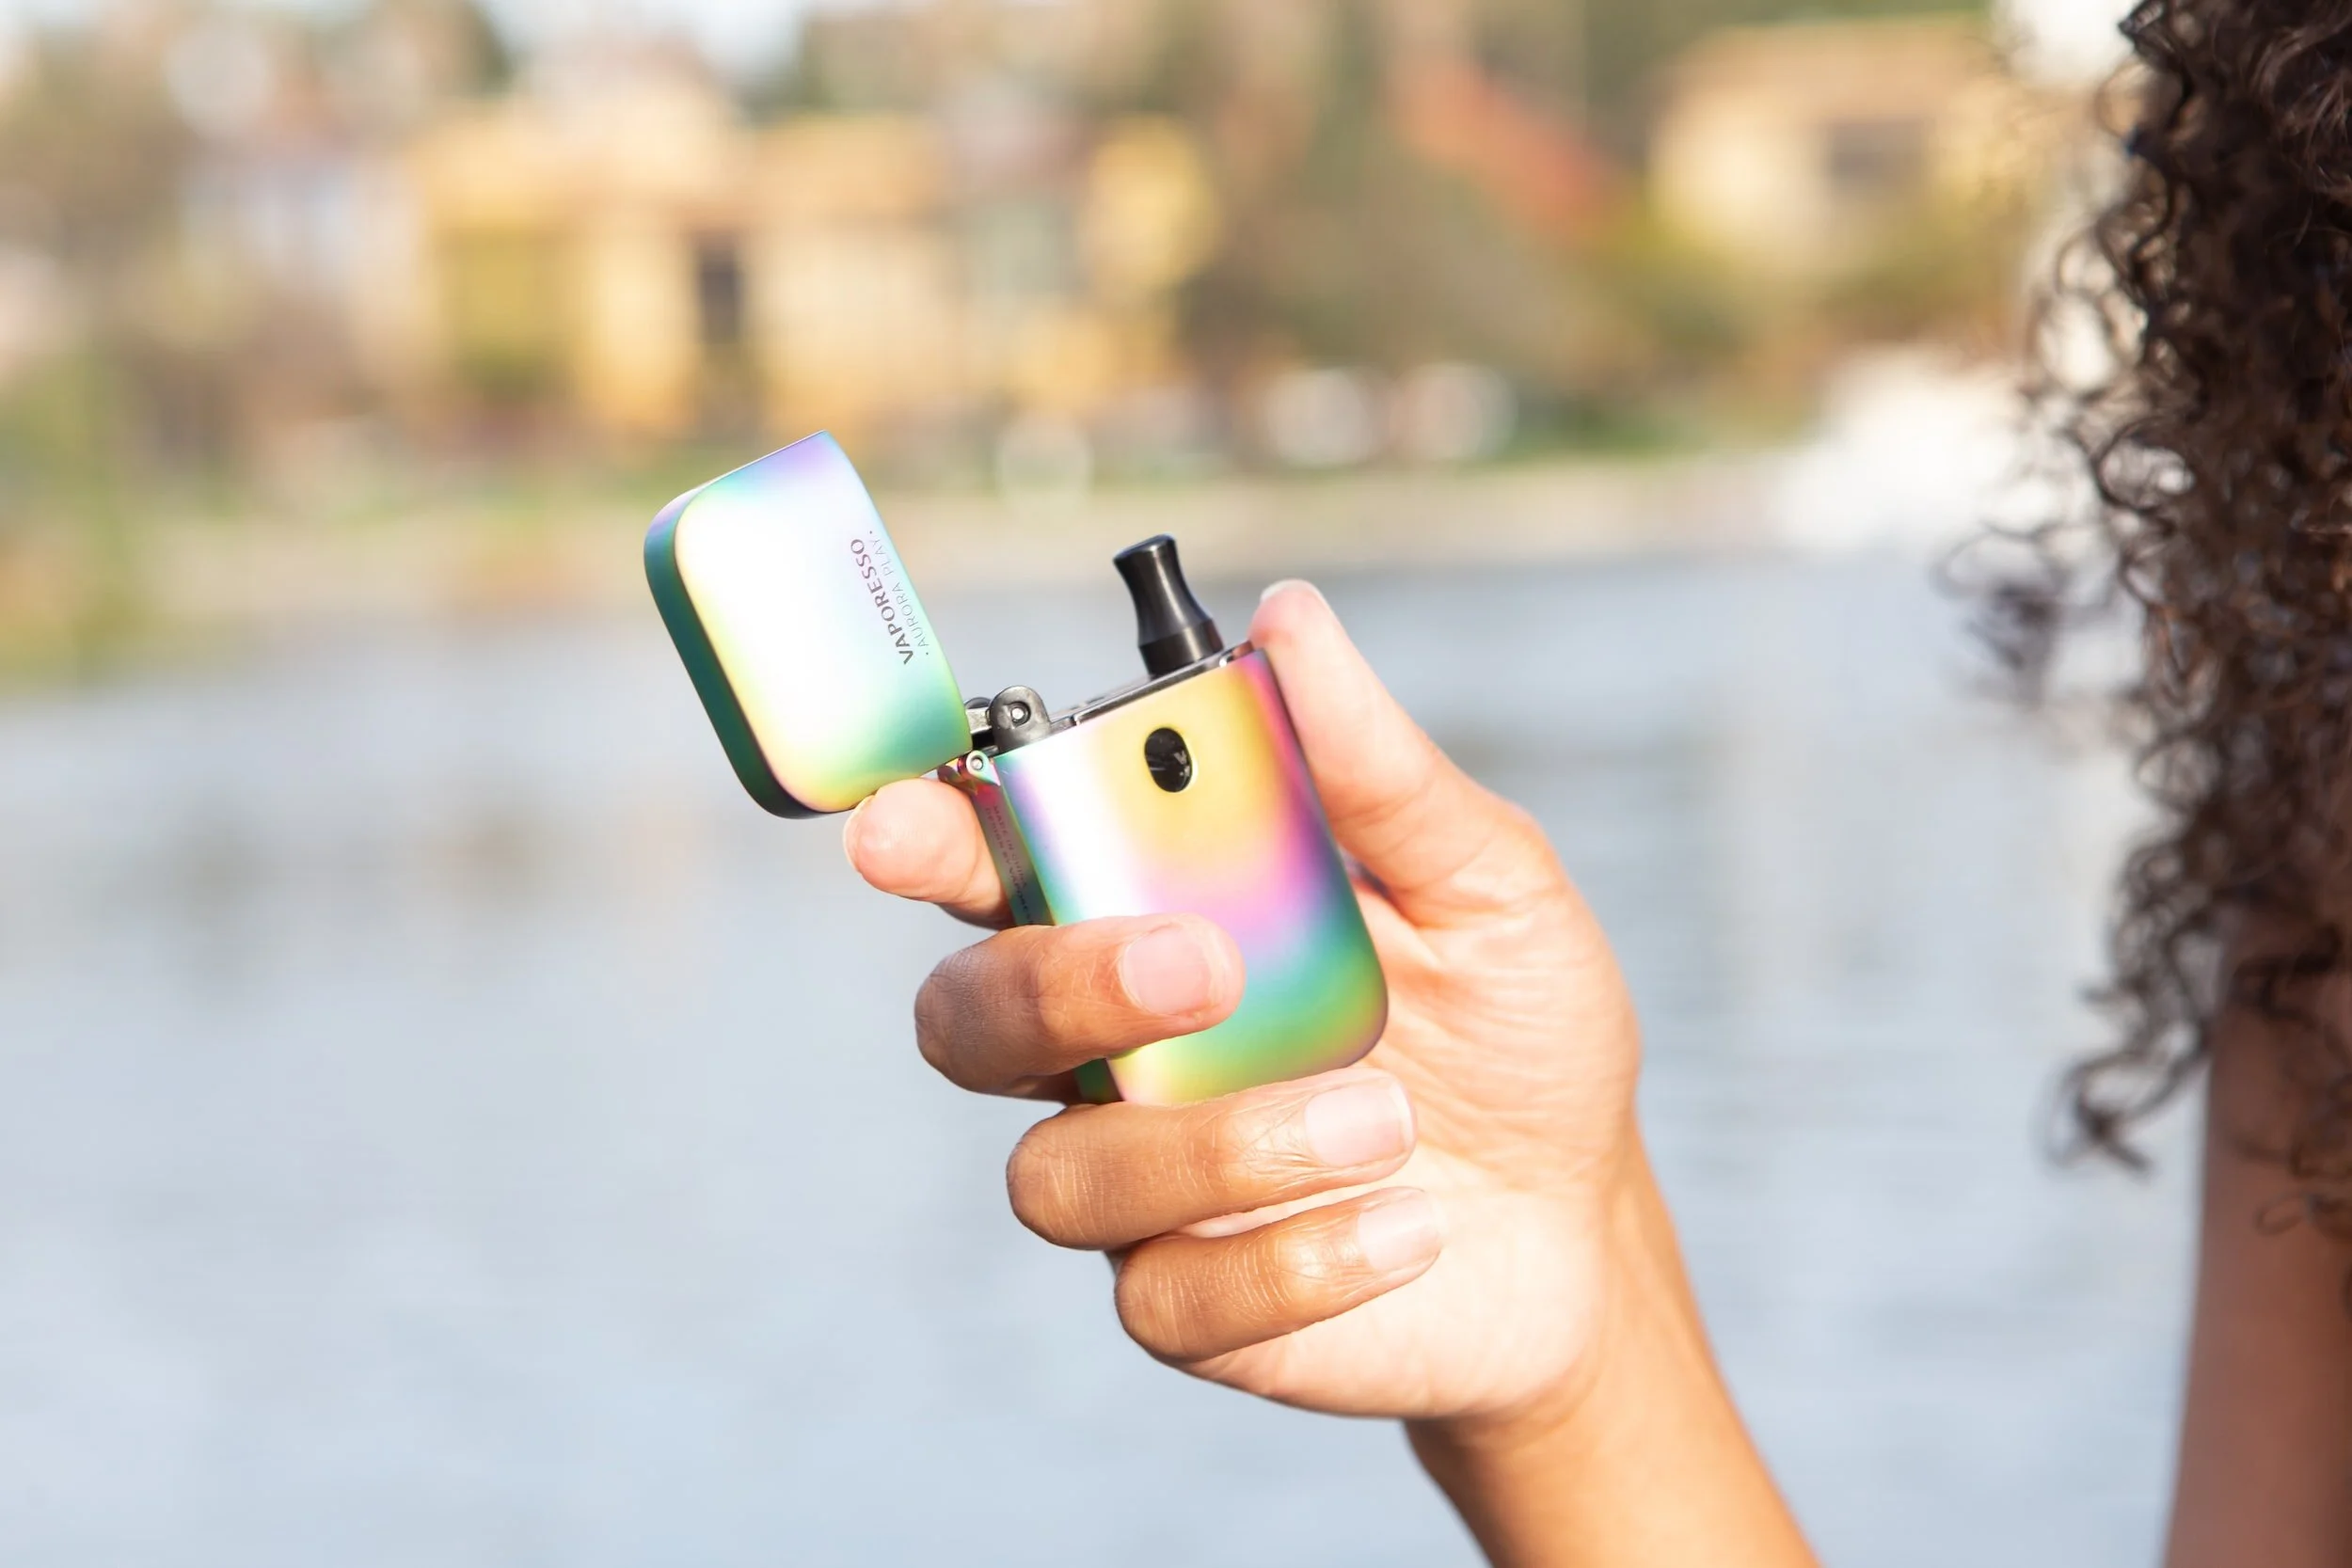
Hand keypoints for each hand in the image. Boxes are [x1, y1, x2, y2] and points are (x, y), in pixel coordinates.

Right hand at [844, 581, 1642, 1425]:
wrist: (1581, 1225)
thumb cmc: (1515, 1028)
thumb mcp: (1485, 880)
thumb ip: (1376, 769)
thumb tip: (1291, 619)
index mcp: (1154, 913)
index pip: (998, 864)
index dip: (927, 836)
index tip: (908, 824)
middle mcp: (1112, 1046)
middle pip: (970, 1018)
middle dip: (1055, 984)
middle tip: (1201, 966)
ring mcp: (1139, 1182)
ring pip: (1057, 1175)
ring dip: (1220, 1142)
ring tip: (1387, 1120)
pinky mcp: (1188, 1306)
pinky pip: (1166, 1298)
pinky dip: (1296, 1257)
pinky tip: (1409, 1225)